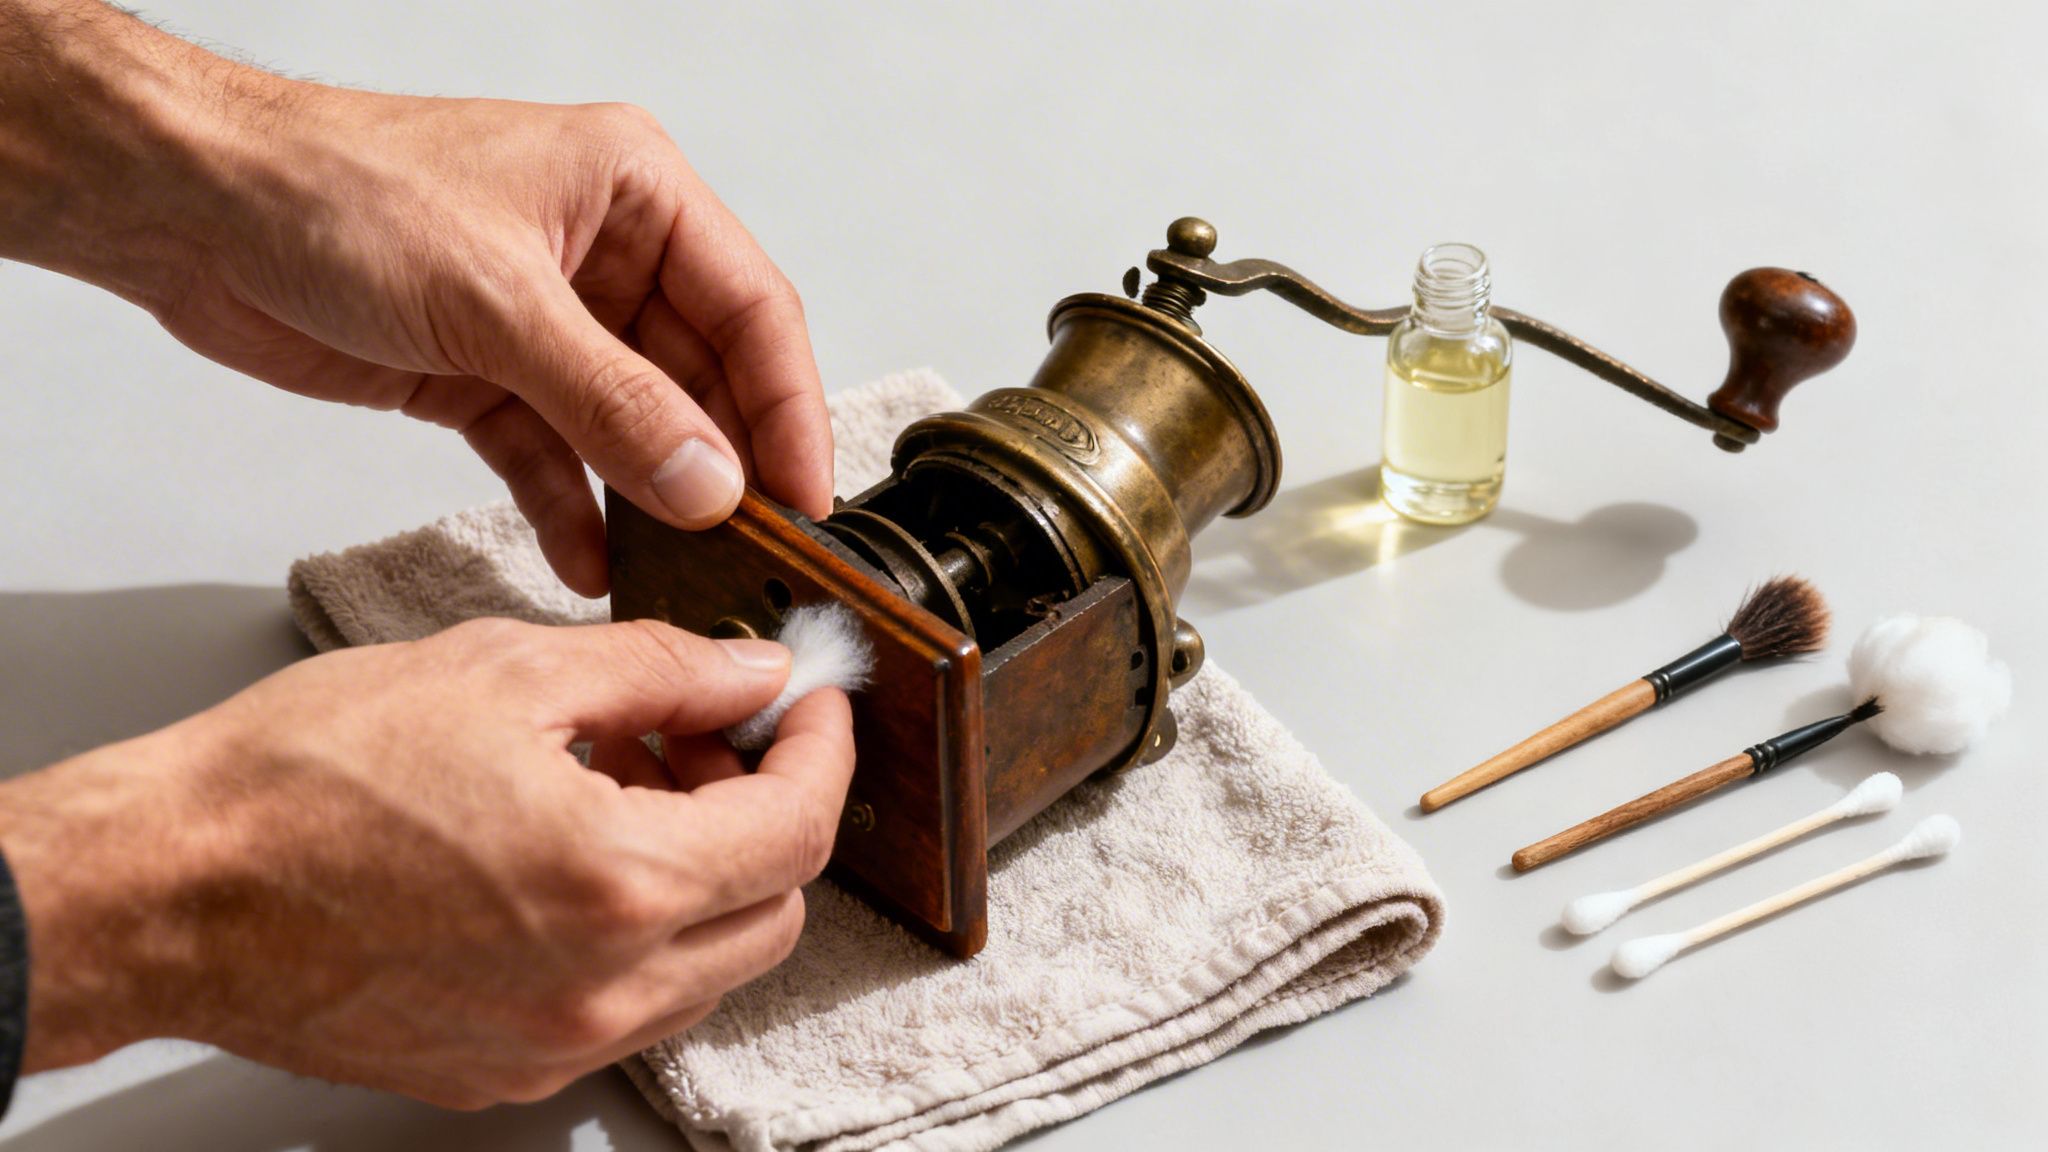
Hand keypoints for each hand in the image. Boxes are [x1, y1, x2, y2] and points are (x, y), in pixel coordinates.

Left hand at [0, 3, 833, 596]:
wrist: (188, 211)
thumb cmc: (329, 190)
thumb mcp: (496, 301)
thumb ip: (613, 402)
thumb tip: (708, 481)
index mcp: (633, 192)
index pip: (752, 308)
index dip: (788, 407)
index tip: (807, 496)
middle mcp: (602, 255)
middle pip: (700, 376)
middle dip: (723, 465)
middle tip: (753, 550)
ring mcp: (546, 321)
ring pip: (632, 426)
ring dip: (651, 499)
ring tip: (684, 571)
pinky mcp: (485, 375)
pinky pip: (555, 457)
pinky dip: (571, 511)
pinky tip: (591, 563)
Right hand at [0, 618, 854, 1106]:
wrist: (166, 888)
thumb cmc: (301, 781)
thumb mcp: (505, 671)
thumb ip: (661, 671)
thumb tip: (749, 672)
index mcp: (619, 882)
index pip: (799, 827)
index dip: (823, 750)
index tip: (812, 705)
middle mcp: (602, 987)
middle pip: (773, 909)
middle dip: (766, 812)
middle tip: (707, 737)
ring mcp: (553, 1042)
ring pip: (707, 967)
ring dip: (703, 873)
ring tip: (625, 782)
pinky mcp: (503, 1068)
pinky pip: (626, 1006)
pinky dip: (636, 930)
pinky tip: (571, 854)